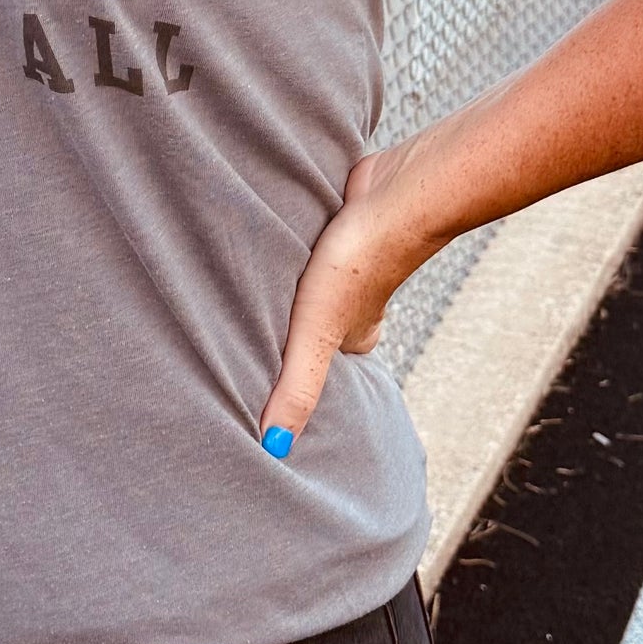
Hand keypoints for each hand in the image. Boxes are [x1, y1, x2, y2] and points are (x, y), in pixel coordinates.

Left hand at [259, 140, 442, 451]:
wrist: (400, 192)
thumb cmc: (361, 263)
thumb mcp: (317, 335)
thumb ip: (298, 388)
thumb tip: (275, 451)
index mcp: (355, 338)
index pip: (314, 366)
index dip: (286, 370)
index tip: (250, 377)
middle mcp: (355, 305)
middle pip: (312, 325)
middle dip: (283, 329)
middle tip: (242, 332)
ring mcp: (350, 264)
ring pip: (309, 286)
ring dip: (285, 286)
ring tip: (248, 290)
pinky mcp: (341, 225)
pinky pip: (311, 245)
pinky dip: (294, 247)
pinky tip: (275, 242)